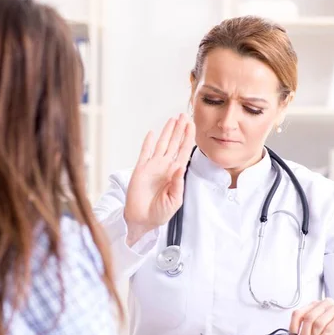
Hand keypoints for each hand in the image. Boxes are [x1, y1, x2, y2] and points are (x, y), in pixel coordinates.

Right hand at [124, 114, 195, 245]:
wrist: (142, 219)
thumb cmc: (160, 212)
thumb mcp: (175, 201)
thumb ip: (178, 184)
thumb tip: (180, 167)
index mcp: (175, 173)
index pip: (184, 152)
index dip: (188, 138)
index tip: (192, 126)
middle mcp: (165, 167)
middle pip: (174, 144)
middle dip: (179, 130)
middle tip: (184, 115)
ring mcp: (152, 166)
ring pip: (161, 144)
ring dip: (166, 132)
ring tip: (172, 119)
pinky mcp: (140, 169)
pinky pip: (145, 152)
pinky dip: (148, 142)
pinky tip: (152, 133)